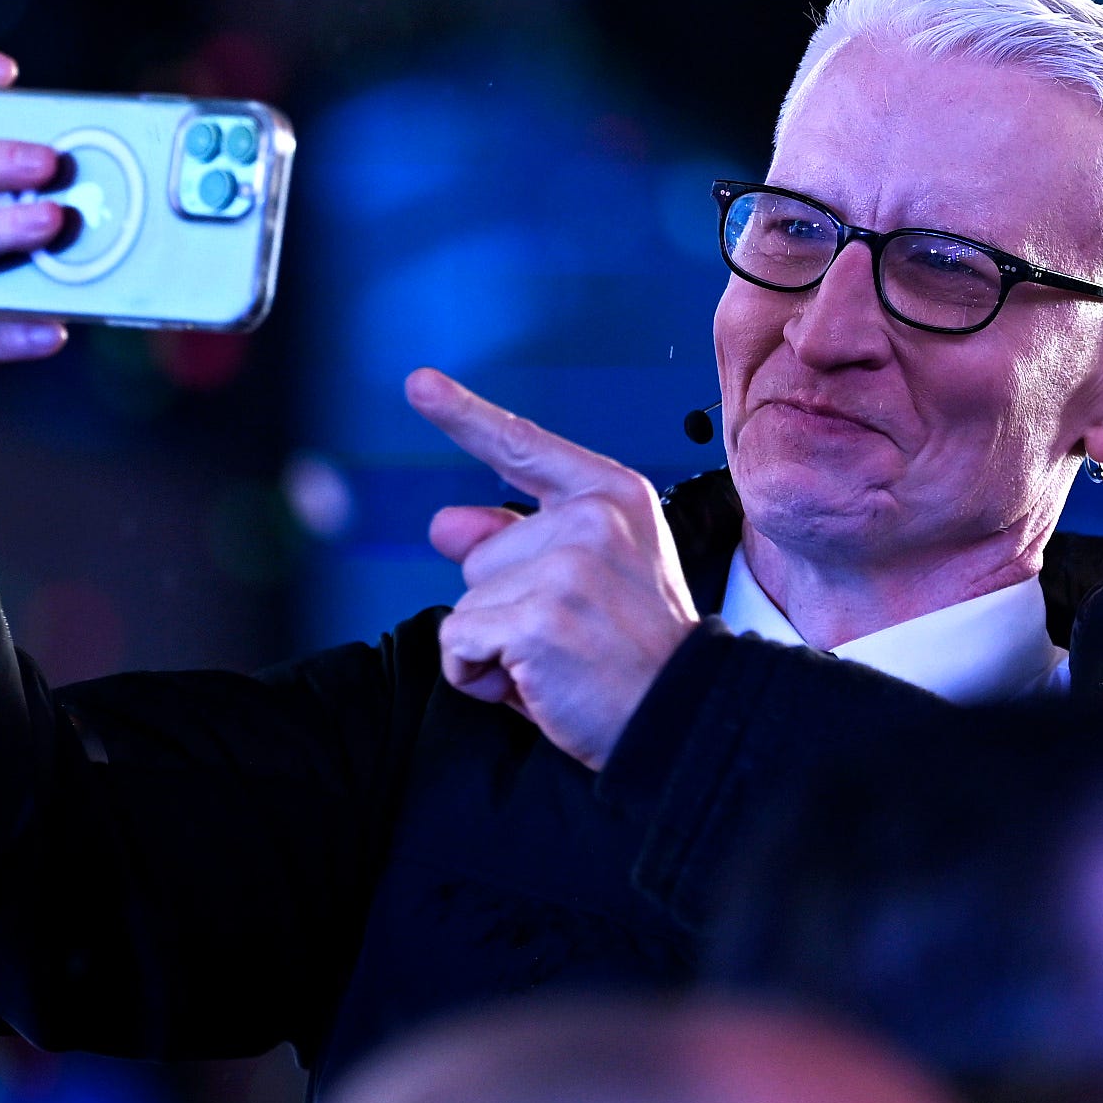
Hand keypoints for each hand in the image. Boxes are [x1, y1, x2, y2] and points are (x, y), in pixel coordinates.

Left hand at [409, 369, 699, 768]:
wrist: (683, 718)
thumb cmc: (634, 652)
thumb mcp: (587, 578)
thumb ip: (516, 541)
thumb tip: (445, 522)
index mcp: (612, 494)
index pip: (523, 446)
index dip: (464, 415)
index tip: (419, 384)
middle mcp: (593, 516)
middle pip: (481, 554)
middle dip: (506, 607)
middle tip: (574, 637)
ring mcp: (568, 563)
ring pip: (466, 601)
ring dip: (494, 646)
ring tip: (560, 662)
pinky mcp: (540, 616)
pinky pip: (458, 642)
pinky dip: (479, 676)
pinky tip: (537, 686)